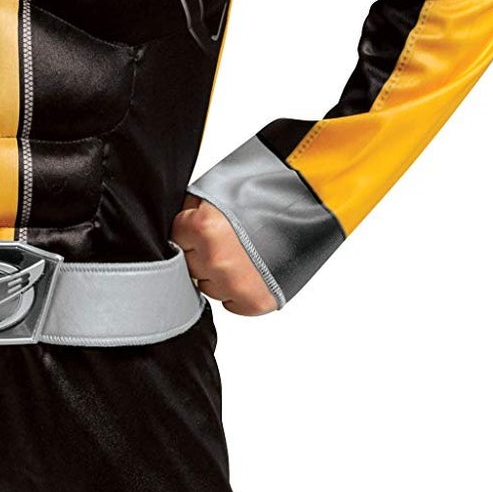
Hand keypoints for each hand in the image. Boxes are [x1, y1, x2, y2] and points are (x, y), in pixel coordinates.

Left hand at [172, 196, 277, 315]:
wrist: (315, 200)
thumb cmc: (269, 187)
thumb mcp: (220, 189)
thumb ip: (193, 212)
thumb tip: (177, 230)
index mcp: (204, 229)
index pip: (176, 237)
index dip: (190, 228)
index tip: (208, 222)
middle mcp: (217, 260)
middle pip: (190, 265)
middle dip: (203, 252)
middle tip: (229, 237)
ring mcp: (236, 284)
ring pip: (208, 286)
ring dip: (220, 273)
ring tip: (244, 251)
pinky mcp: (256, 301)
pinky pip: (230, 304)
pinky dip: (236, 290)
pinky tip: (250, 269)